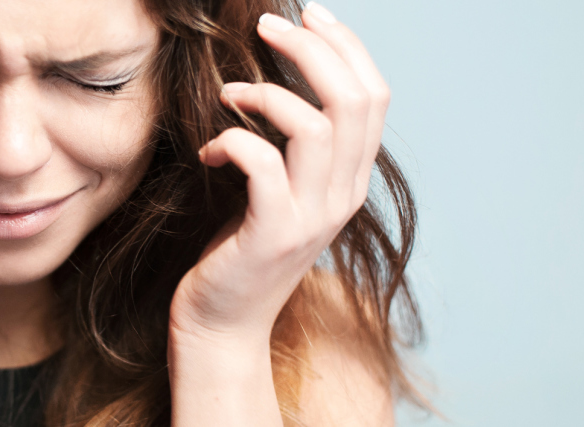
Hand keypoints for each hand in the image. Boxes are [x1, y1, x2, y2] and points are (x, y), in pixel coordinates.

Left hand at [170, 4, 390, 338]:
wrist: (222, 323)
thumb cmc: (238, 248)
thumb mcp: (279, 190)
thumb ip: (292, 145)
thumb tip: (277, 80)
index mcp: (351, 179)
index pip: (374, 95)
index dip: (346, 46)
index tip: (308, 15)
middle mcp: (343, 195)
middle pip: (354, 99)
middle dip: (310, 49)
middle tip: (267, 27)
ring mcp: (312, 217)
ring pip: (315, 125)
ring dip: (265, 94)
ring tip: (228, 96)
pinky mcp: (272, 234)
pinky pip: (262, 164)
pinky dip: (231, 141)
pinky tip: (209, 153)